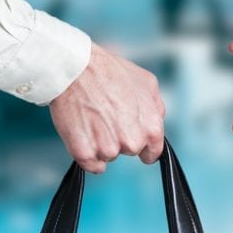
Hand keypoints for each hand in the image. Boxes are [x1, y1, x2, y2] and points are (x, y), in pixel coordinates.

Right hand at [49, 43, 165, 172]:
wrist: (76, 68)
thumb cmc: (109, 71)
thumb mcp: (147, 82)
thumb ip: (156, 108)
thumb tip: (156, 122)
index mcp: (151, 128)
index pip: (152, 153)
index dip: (143, 147)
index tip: (132, 138)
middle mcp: (132, 142)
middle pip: (128, 152)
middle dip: (120, 138)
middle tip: (107, 115)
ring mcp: (108, 149)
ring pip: (107, 156)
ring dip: (100, 143)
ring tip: (93, 117)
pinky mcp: (85, 152)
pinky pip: (90, 164)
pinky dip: (86, 152)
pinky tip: (83, 131)